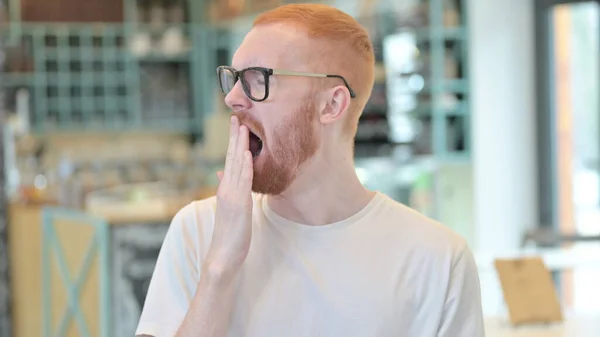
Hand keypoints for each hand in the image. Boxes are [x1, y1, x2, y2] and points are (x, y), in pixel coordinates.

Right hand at [206, 115, 253, 278]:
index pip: (229, 160)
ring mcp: (232, 196)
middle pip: (231, 158)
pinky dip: (244, 166)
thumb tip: (221, 172)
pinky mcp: (239, 205)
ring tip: (242, 127)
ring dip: (240, 145)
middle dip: (234, 137)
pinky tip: (246, 153)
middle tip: (236, 117)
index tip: (236, 125)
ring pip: (236, 165)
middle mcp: (227, 189)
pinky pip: (242, 181)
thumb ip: (226, 189)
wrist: (222, 255)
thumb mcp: (229, 208)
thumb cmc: (229, 234)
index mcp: (226, 189)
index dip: (233, 142)